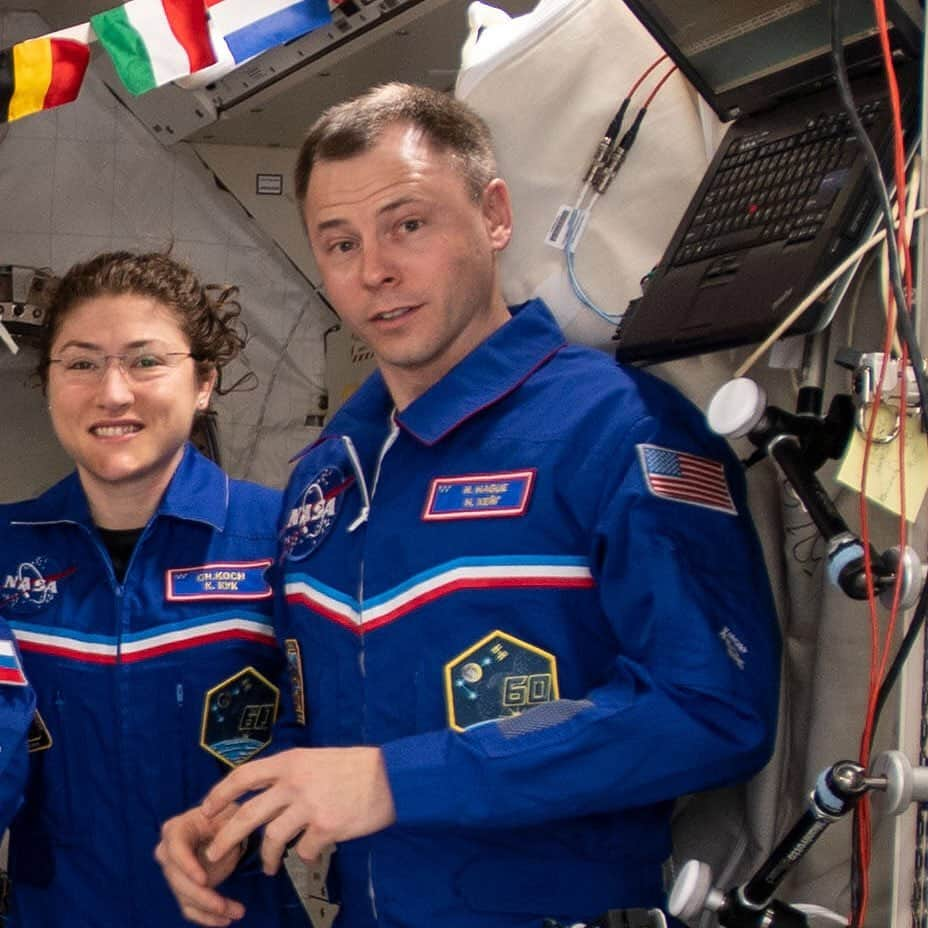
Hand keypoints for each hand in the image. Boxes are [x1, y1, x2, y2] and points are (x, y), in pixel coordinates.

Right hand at [155, 803, 245, 926]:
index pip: (176, 849)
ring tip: (237, 912)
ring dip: (209, 909)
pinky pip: (189, 908)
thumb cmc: (225, 816)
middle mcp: (167, 852)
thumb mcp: (229, 815)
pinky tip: (225, 920)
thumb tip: (213, 855)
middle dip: (201, 896)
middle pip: (178, 880)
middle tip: (222, 905)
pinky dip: (206, 917)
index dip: (187, 866)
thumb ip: (224, 830)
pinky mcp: (182, 888)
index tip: (203, 881)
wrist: (222, 824)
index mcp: (176, 829)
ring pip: (185, 897)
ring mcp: (173, 872)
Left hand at [201, 747, 396, 874]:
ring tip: (271, 867)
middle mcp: (295, 782)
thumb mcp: (316, 759)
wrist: (391, 776)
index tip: (206, 809)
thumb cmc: (354, 766)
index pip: (243, 776)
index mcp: (290, 762)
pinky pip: (305, 851)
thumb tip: (266, 795)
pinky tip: (314, 852)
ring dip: (269, 858)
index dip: (220, 794)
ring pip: (273, 839)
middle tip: (215, 854)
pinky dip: (307, 855)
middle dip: (226, 838)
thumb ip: (291, 774)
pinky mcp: (326, 828)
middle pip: (248, 814)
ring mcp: (310, 806)